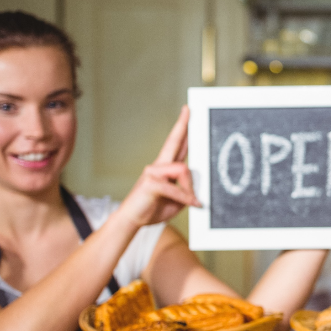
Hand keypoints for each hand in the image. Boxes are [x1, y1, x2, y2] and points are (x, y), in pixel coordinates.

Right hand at [115, 105, 201, 227]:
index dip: (182, 128)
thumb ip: (188, 190)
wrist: (132, 220)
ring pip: (183, 170)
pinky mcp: (151, 182)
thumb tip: (199, 185)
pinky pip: (176, 187)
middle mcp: (158, 165)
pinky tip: (193, 204)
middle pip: (173, 141)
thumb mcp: (178, 200)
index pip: (176, 144)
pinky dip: (186, 197)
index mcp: (164, 167)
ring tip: (192, 201)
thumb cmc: (153, 209)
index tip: (187, 112)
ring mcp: (153, 171)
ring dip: (190, 188)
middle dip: (183, 125)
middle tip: (189, 109)